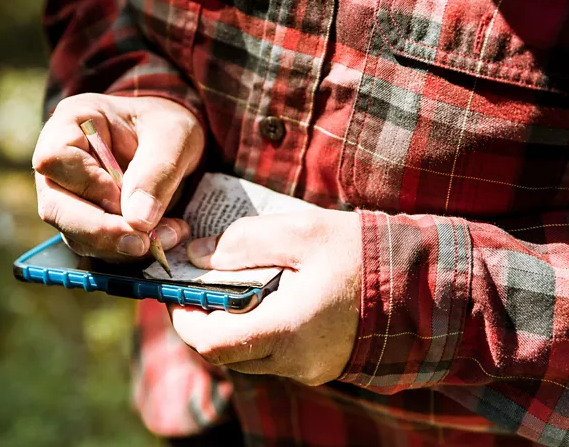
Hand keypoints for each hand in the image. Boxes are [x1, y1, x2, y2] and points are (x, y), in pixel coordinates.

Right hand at [32, 94, 203, 260]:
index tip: (123, 198)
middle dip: (100, 231)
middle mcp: (60, 162)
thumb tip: (138, 221)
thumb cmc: (167, 126)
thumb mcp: (174, 135)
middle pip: (55, 207)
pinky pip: (97, 246)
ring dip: (120, 245)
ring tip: (169, 234)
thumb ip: (157, 171)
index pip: (55, 159)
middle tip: (144, 241)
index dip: (87, 184)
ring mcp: (69, 195)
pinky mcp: (87, 222)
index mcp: (72, 123)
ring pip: (75, 234)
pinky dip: (129, 250)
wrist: (173, 142)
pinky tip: (163, 238)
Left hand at [169, 208, 361, 385]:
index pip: (212, 344)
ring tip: (231, 287)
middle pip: (223, 354)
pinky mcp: (319, 366)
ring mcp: (308, 368)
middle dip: (201, 321)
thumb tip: (197, 255)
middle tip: (198, 286)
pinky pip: (272, 356)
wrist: (424, 286)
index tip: (177, 292)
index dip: (183, 319)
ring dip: (229, 327)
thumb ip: (243, 242)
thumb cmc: (362, 255)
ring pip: (246, 357)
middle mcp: (294, 360)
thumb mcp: (302, 233)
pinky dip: (256, 331)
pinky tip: (265, 298)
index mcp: (286, 330)